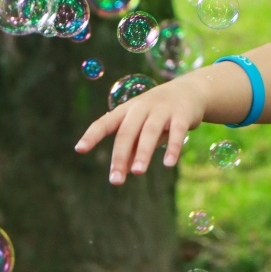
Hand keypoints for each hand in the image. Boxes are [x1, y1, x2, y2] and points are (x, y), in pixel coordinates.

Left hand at [75, 74, 202, 183]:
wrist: (191, 90)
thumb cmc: (160, 112)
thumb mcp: (143, 127)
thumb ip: (133, 147)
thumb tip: (123, 170)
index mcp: (127, 110)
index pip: (105, 122)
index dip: (92, 135)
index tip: (79, 149)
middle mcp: (141, 107)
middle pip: (126, 132)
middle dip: (119, 156)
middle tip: (116, 180)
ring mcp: (162, 110)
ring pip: (149, 132)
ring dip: (143, 153)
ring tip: (138, 172)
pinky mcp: (182, 115)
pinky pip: (177, 132)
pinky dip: (173, 147)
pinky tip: (168, 163)